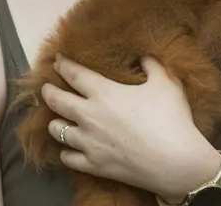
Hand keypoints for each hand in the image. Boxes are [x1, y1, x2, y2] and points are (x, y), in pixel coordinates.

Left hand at [41, 55, 220, 202]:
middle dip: (48, 92)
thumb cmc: (171, 119)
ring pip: (57, 130)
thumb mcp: (167, 83)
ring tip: (56, 119)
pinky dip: (66, 152)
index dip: (63, 65)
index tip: (57, 60)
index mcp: (104, 93)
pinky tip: (69, 149)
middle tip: (46, 87)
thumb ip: (153, 65)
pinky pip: (68, 158)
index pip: (75, 74)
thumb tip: (145, 56)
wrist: (174, 161)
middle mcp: (89, 116)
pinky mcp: (93, 164)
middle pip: (57, 101)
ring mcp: (88, 142)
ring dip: (55, 123)